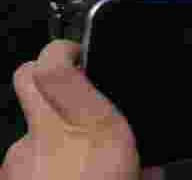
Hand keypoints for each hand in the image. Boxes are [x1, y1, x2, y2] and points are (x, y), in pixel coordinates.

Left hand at [0, 40, 139, 179]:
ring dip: (49, 127)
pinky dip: (41, 160)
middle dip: (44, 69)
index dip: (62, 50)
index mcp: (95, 130)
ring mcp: (21, 155)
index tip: (78, 51)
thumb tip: (153, 164)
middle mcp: (51, 136)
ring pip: (30, 120)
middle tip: (70, 81)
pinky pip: (24, 152)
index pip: (55, 69)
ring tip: (73, 157)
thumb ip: (146, 163)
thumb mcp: (140, 178)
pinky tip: (60, 176)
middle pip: (26, 76)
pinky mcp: (6, 173)